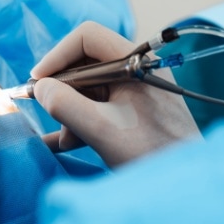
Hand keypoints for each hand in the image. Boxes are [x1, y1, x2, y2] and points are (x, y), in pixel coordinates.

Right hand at [32, 22, 200, 166]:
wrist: (185, 185)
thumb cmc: (152, 154)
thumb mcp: (101, 129)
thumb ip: (65, 105)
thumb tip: (40, 88)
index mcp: (135, 62)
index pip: (87, 38)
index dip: (57, 55)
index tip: (38, 81)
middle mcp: (137, 70)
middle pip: (85, 62)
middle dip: (62, 87)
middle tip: (42, 107)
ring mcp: (136, 91)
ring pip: (89, 87)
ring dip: (70, 108)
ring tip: (64, 137)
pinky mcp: (135, 112)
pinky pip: (99, 105)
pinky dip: (80, 120)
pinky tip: (62, 142)